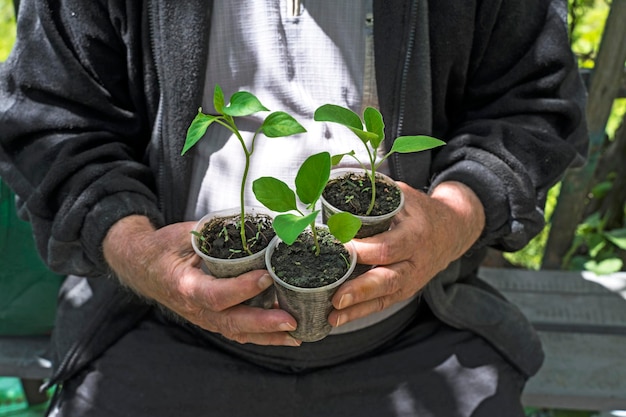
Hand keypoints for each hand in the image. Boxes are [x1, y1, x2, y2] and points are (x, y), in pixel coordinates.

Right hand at [103, 215, 299, 345]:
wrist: (141, 266)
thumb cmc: (163, 248)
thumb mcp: (183, 235)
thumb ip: (213, 233)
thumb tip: (252, 223)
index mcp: (186, 286)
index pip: (216, 294)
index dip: (242, 288)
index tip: (266, 277)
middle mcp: (195, 309)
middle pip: (232, 323)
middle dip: (264, 324)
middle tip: (291, 321)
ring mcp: (203, 318)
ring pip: (237, 332)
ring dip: (268, 336)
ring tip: (296, 335)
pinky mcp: (212, 318)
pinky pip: (237, 331)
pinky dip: (260, 335)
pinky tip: (282, 335)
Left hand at [328, 181, 484, 327]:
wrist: (452, 232)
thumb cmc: (419, 211)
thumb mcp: (403, 196)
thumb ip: (376, 195)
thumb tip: (337, 188)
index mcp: (415, 235)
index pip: (388, 247)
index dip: (363, 250)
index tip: (338, 250)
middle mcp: (415, 262)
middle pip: (387, 279)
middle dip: (361, 290)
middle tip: (336, 297)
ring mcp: (411, 280)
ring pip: (384, 297)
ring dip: (356, 309)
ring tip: (332, 316)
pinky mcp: (405, 291)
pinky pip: (382, 304)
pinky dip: (359, 313)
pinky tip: (337, 318)